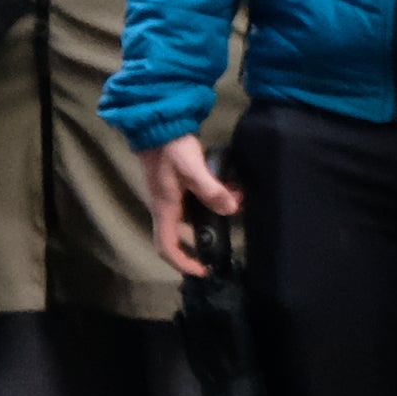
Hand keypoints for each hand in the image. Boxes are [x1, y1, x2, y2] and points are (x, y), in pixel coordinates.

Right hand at [141, 133, 236, 280]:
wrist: (159, 125)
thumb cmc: (171, 149)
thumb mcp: (192, 169)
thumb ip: (211, 189)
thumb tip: (231, 209)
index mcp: (165, 208)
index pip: (166, 246)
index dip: (182, 262)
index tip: (202, 270)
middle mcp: (166, 206)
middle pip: (182, 234)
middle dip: (207, 236)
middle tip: (230, 230)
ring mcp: (171, 195)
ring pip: (194, 215)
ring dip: (215, 212)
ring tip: (237, 200)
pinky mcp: (179, 184)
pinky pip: (197, 200)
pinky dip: (214, 198)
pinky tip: (231, 187)